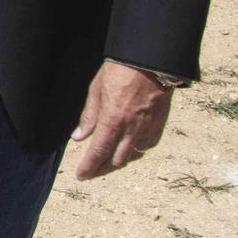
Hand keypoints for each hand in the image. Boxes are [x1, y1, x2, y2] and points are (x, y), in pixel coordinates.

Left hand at [70, 62, 174, 179]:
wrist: (151, 62)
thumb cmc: (120, 71)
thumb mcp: (96, 91)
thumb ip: (88, 116)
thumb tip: (79, 137)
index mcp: (112, 121)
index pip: (98, 153)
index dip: (89, 167)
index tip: (82, 175)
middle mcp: (130, 130)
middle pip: (115, 161)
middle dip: (102, 169)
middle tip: (92, 171)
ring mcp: (147, 129)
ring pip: (132, 157)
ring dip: (119, 162)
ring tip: (108, 162)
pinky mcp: (159, 126)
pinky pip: (147, 146)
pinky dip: (137, 150)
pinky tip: (130, 148)